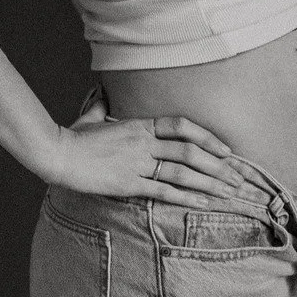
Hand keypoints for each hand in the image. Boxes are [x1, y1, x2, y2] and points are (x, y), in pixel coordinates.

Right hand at [52, 87, 246, 206]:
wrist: (56, 154)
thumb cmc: (73, 136)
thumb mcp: (91, 116)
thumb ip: (102, 106)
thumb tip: (101, 93)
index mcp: (139, 124)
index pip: (183, 126)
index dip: (209, 137)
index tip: (228, 150)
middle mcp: (143, 142)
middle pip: (191, 152)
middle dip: (220, 166)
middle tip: (240, 178)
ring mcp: (137, 163)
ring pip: (183, 172)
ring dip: (210, 183)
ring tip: (230, 193)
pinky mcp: (128, 184)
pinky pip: (164, 191)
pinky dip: (187, 197)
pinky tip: (204, 203)